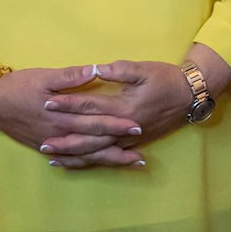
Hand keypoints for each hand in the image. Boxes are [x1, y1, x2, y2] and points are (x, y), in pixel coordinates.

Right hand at [0, 64, 147, 168]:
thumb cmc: (21, 85)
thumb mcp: (46, 76)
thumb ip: (71, 76)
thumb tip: (96, 70)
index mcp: (63, 115)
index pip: (96, 121)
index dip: (117, 125)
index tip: (137, 126)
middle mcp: (60, 134)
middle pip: (94, 142)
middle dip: (118, 147)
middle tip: (142, 151)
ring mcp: (52, 143)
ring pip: (84, 155)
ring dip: (108, 159)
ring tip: (130, 163)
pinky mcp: (45, 147)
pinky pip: (69, 159)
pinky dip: (85, 164)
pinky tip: (98, 165)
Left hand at [41, 59, 193, 158]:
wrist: (189, 96)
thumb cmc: (166, 79)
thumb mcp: (144, 69)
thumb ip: (119, 70)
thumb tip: (95, 69)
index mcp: (124, 107)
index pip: (90, 107)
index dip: (68, 104)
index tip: (47, 102)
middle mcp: (123, 128)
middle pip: (88, 135)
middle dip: (64, 137)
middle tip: (40, 139)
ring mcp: (128, 139)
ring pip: (96, 151)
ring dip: (73, 154)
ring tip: (51, 156)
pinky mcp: (132, 144)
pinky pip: (106, 157)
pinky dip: (89, 161)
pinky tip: (75, 162)